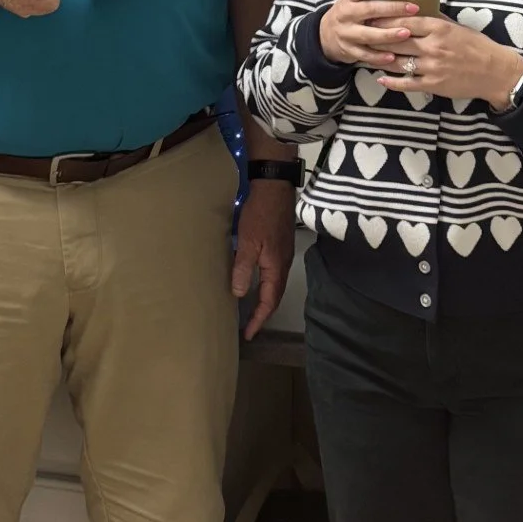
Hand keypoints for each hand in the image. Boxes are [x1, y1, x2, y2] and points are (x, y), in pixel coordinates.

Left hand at [233, 181, 296, 338]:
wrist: (275, 187)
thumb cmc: (261, 215)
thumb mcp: (248, 242)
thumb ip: (243, 268)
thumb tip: (239, 294)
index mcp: (276, 268)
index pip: (269, 302)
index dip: (258, 319)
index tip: (248, 334)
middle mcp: (283, 265)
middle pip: (275, 296)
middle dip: (263, 313)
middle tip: (249, 326)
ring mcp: (283, 254)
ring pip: (274, 284)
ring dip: (264, 299)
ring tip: (251, 309)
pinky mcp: (279, 245)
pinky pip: (273, 273)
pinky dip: (264, 284)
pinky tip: (254, 281)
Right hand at [318, 0, 419, 64]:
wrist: (326, 34)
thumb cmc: (350, 13)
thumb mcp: (354, 0)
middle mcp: (346, 14)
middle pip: (369, 10)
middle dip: (392, 9)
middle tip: (413, 8)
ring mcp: (346, 33)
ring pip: (368, 34)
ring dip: (388, 34)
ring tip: (406, 33)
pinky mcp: (348, 50)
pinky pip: (365, 54)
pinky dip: (378, 57)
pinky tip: (393, 57)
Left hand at [376, 14, 522, 104]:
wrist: (496, 72)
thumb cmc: (478, 47)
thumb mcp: (458, 27)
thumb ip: (437, 21)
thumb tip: (418, 10)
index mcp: (439, 29)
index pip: (405, 21)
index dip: (386, 19)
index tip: (371, 16)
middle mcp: (433, 46)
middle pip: (397, 41)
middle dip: (377, 37)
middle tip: (361, 34)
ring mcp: (432, 67)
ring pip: (398, 62)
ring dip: (380, 58)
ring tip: (365, 54)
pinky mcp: (433, 84)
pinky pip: (407, 83)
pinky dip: (392, 81)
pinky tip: (380, 78)